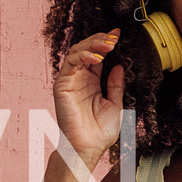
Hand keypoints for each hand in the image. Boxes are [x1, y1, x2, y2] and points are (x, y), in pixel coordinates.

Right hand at [53, 29, 125, 165]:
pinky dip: (83, 56)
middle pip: (86, 49)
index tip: (118, 34)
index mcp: (92, 82)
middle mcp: (80, 78)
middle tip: (114, 37)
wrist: (88, 147)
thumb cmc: (99, 132)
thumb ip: (115, 85)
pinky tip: (97, 56)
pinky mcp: (62, 85)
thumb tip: (119, 66)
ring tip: (108, 43)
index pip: (97, 55)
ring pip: (77, 52)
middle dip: (100, 40)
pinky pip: (71, 64)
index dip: (106, 43)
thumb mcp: (115, 104)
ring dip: (92, 44)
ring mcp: (70, 80)